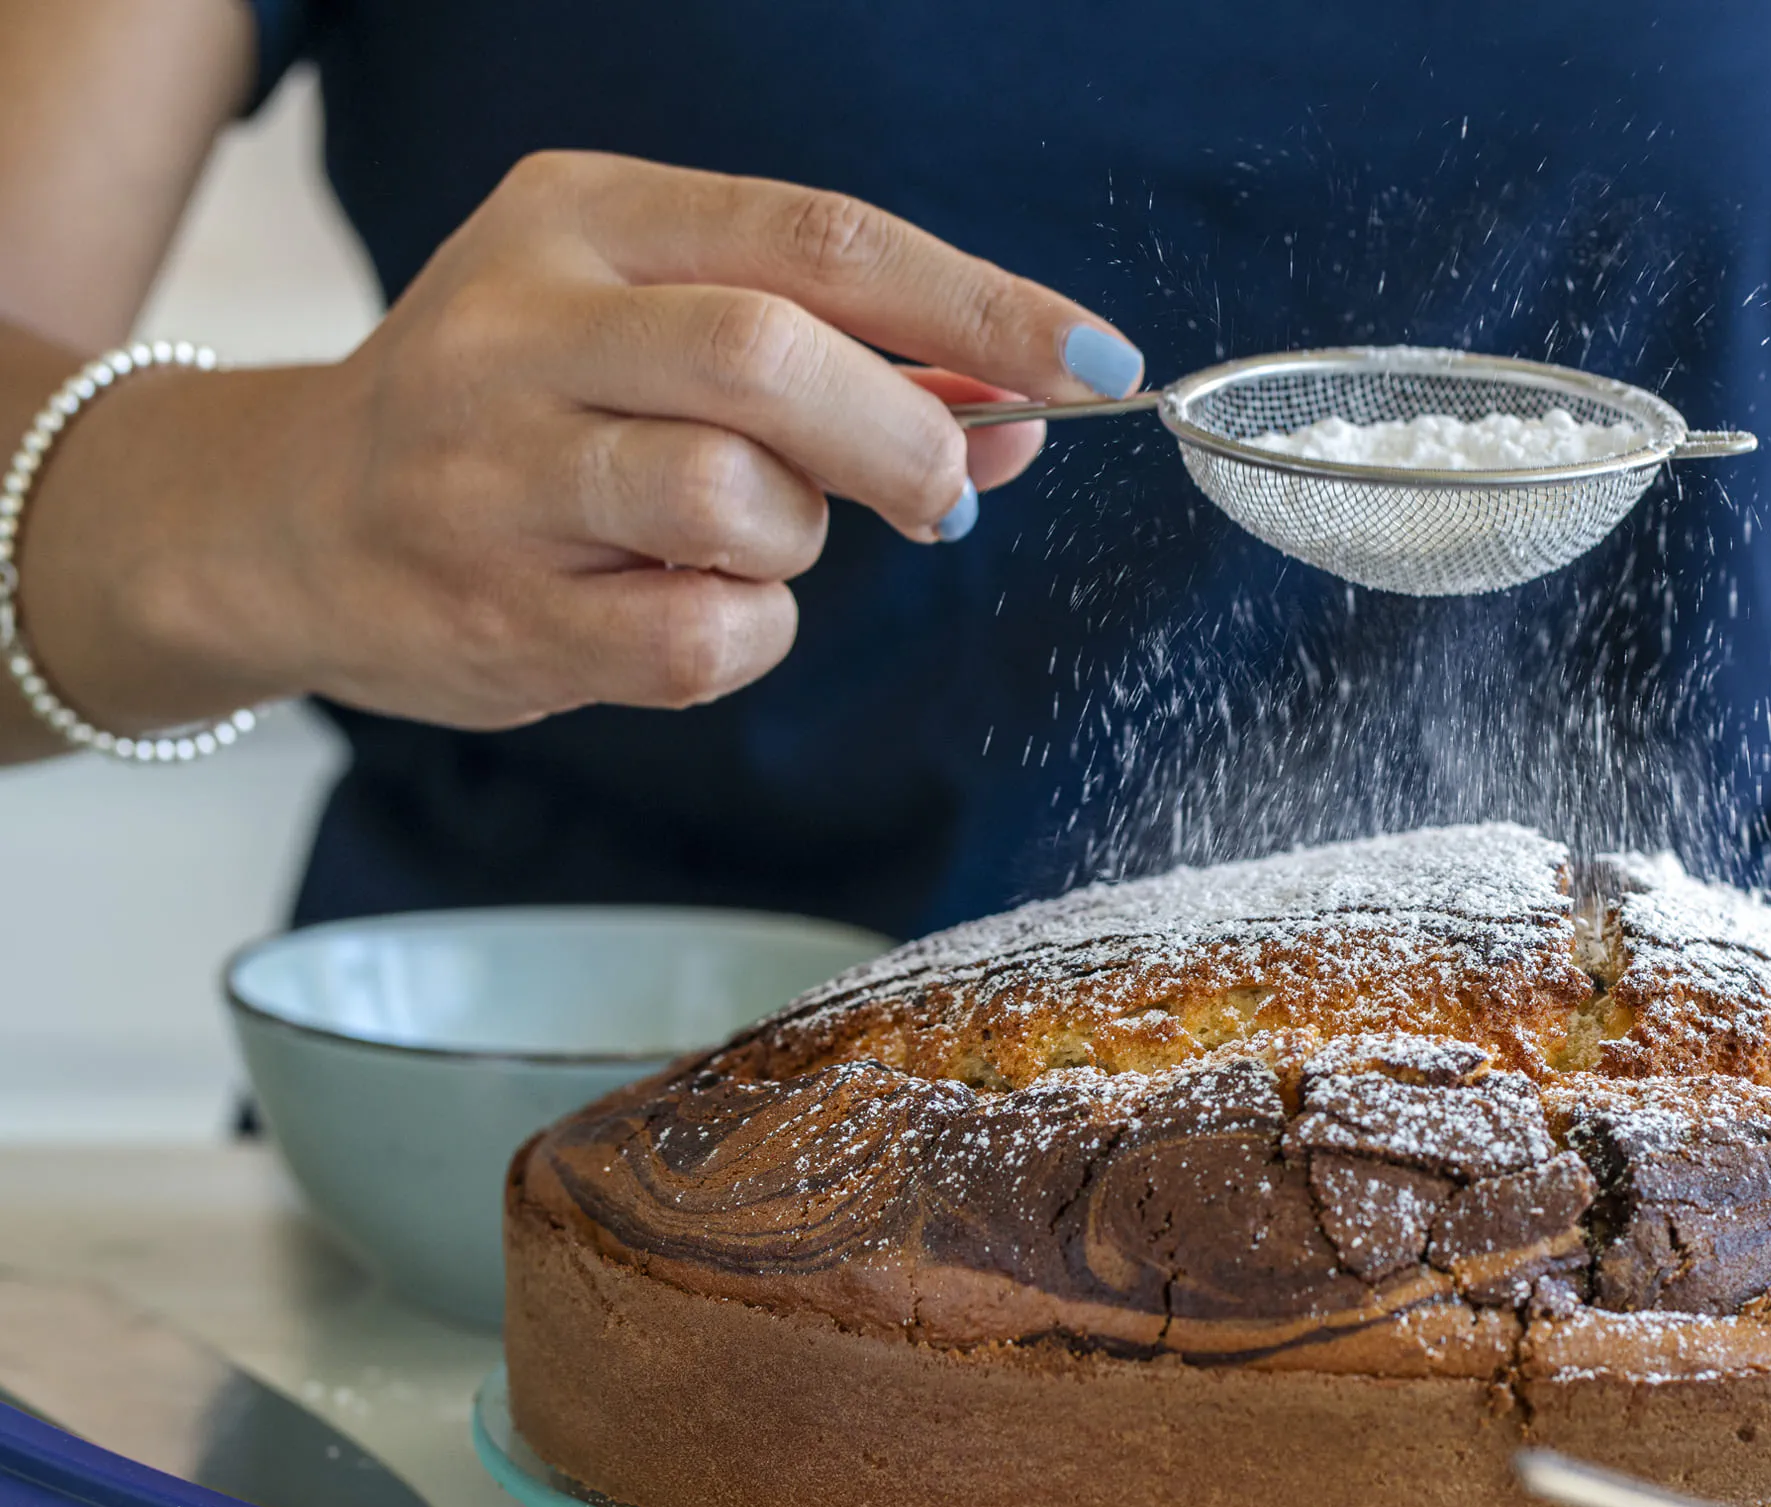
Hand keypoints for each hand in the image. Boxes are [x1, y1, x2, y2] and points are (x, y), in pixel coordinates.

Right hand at [14, 153, 1144, 734]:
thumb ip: (826, 353)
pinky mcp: (496, 608)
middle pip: (775, 355)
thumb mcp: (645, 326)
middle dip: (901, 437)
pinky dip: (744, 638)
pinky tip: (686, 612)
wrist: (290, 522)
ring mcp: (496, 471)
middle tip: (936, 493)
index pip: (821, 239)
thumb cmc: (510, 420)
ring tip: (746, 540)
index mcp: (585, 215)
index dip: (979, 305)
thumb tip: (1013, 410)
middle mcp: (526, 322)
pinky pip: (702, 637)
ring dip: (797, 542)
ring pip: (737, 500)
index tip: (1092, 362)